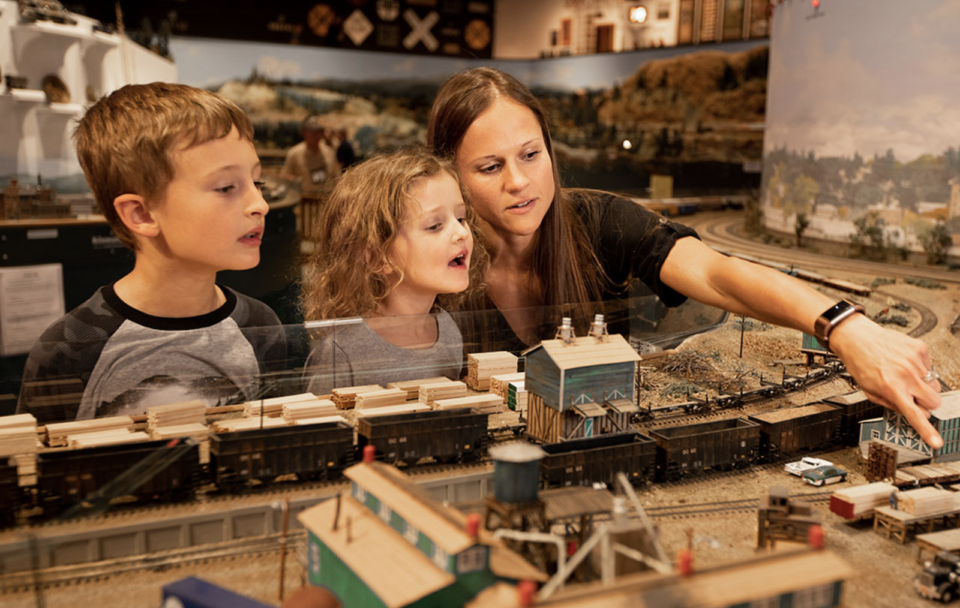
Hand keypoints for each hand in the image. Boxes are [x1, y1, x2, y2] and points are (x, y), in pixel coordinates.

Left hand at [829, 314, 942, 448]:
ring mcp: (915, 361)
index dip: (927, 431)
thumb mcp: (870, 391)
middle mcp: (906, 375)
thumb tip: (916, 414)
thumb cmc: (861, 364)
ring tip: (905, 376)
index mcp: (891, 388)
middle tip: (914, 397)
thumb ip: (893, 405)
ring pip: (934, 385)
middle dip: (927, 403)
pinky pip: (931, 367)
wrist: (858, 338)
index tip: (936, 442)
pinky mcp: (920, 349)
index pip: (914, 415)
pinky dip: (921, 369)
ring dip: (923, 385)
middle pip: (934, 401)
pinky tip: (905, 363)